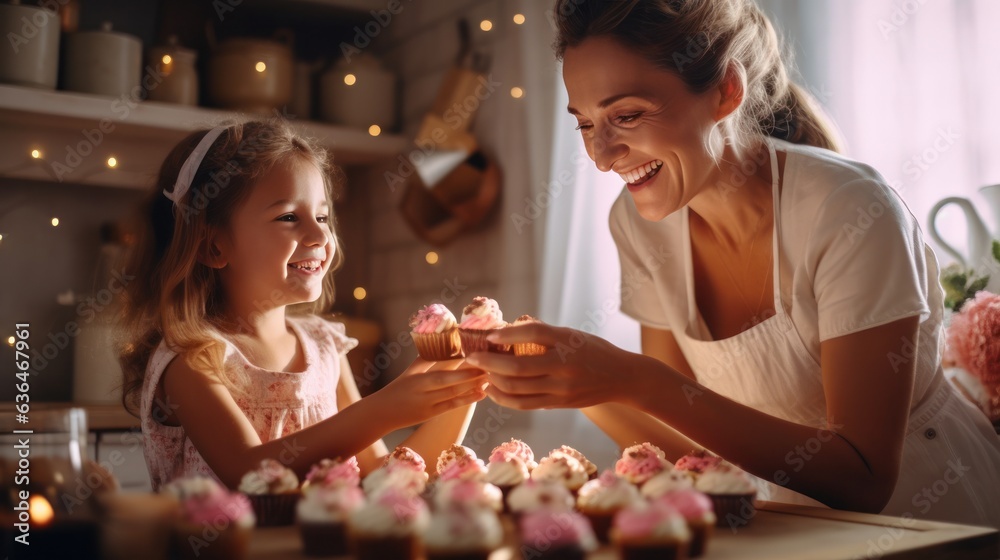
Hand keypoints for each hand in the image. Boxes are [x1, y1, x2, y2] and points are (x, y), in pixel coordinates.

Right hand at [373, 358, 486, 426]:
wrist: (381, 413)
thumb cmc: (398, 389)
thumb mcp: (409, 372)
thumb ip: (425, 359)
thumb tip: (441, 342)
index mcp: (418, 377)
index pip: (441, 367)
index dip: (460, 360)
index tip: (476, 351)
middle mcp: (423, 391)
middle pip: (450, 380)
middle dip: (471, 373)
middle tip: (489, 364)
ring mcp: (428, 404)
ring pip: (454, 393)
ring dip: (473, 385)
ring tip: (490, 376)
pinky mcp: (432, 414)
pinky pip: (452, 406)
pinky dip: (468, 399)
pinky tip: (482, 393)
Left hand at [465, 321, 644, 409]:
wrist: (622, 378)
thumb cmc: (594, 351)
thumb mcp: (573, 335)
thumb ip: (544, 333)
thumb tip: (510, 327)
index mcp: (568, 342)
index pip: (535, 333)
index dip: (509, 333)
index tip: (489, 335)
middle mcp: (564, 366)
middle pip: (518, 367)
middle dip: (489, 362)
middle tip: (473, 357)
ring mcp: (560, 389)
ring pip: (516, 390)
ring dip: (493, 382)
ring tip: (481, 374)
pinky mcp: (558, 404)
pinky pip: (524, 404)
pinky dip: (503, 398)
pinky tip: (493, 390)